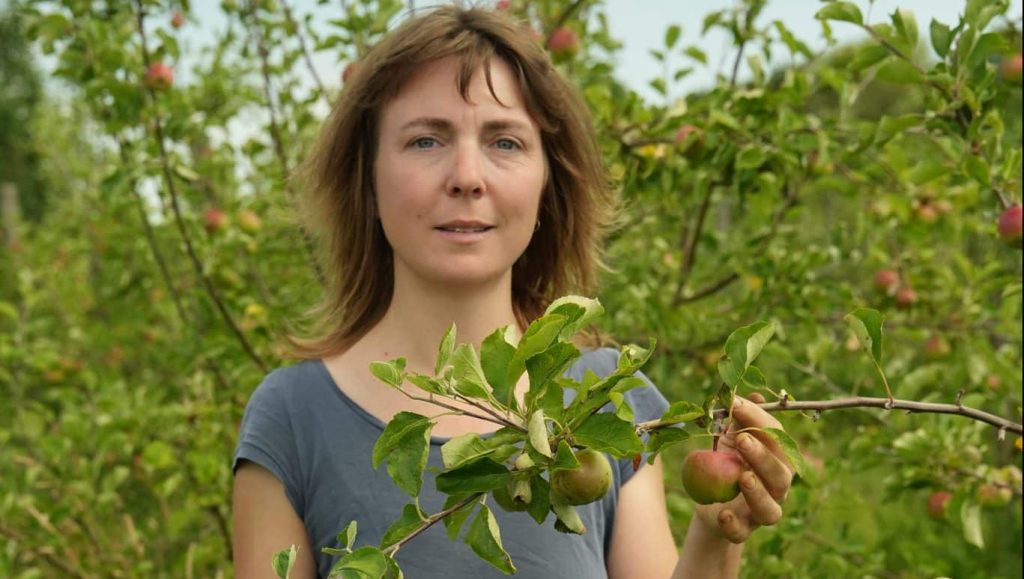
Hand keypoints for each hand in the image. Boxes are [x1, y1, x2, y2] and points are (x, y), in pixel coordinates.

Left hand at [693, 393, 793, 543]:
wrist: (711, 503)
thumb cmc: (725, 462)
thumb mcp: (727, 437)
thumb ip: (736, 418)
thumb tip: (745, 393)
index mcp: (776, 460)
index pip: (776, 438)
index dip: (758, 420)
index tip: (736, 404)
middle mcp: (776, 487)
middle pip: (781, 475)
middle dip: (763, 456)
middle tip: (741, 439)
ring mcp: (761, 511)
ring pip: (772, 510)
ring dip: (758, 492)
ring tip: (742, 477)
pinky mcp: (743, 529)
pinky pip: (743, 533)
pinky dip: (734, 525)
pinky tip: (722, 513)